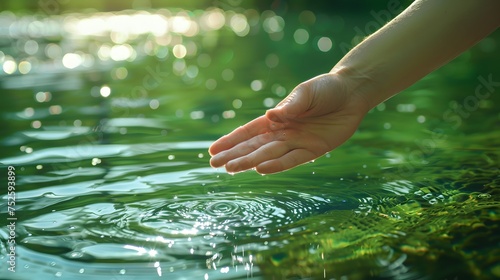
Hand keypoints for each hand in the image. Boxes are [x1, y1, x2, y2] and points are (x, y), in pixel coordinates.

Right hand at [209, 72, 369, 173]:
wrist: (352, 93)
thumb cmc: (326, 89)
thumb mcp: (306, 93)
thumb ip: (290, 107)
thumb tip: (270, 116)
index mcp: (277, 118)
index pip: (249, 132)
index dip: (231, 141)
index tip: (213, 150)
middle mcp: (283, 132)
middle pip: (254, 146)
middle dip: (234, 155)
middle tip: (215, 164)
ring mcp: (297, 143)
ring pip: (269, 154)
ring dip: (250, 162)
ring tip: (231, 169)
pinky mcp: (314, 150)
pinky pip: (293, 160)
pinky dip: (278, 165)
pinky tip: (261, 169)